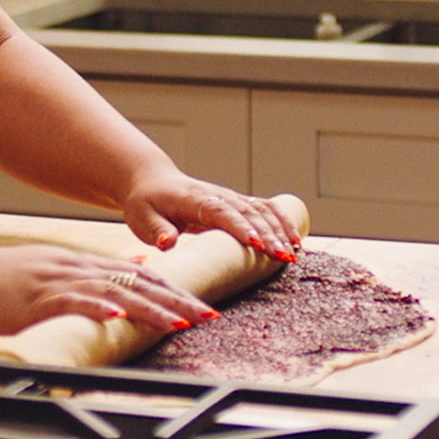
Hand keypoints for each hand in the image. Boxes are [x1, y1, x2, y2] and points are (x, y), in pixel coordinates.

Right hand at [0, 242, 220, 335]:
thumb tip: (135, 275)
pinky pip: (72, 301)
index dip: (173, 291)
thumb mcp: (54, 273)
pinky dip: (97, 307)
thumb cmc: (5, 281)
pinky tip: (116, 315)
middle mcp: (77, 268)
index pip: (139, 276)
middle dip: (175, 300)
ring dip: (148, 308)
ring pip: (114, 291)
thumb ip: (92, 276)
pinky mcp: (37, 298)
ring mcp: (58, 281)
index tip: (203, 306)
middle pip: (137, 282)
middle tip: (207, 315)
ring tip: (177, 322)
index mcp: (83, 264)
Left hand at [122, 173, 301, 260]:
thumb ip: (156, 230)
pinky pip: (265, 210)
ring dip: (280, 229)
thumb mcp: (142, 218)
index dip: (240, 227)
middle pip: (248, 212)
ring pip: (261, 210)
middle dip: (269, 234)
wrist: (153, 182)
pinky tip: (295, 240)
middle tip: (285, 257)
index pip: (221, 212)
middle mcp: (217, 196)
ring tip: (295, 253)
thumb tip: (167, 242)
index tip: (257, 244)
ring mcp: (229, 199)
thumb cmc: (146, 203)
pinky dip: (282, 222)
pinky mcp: (236, 204)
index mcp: (194, 199)